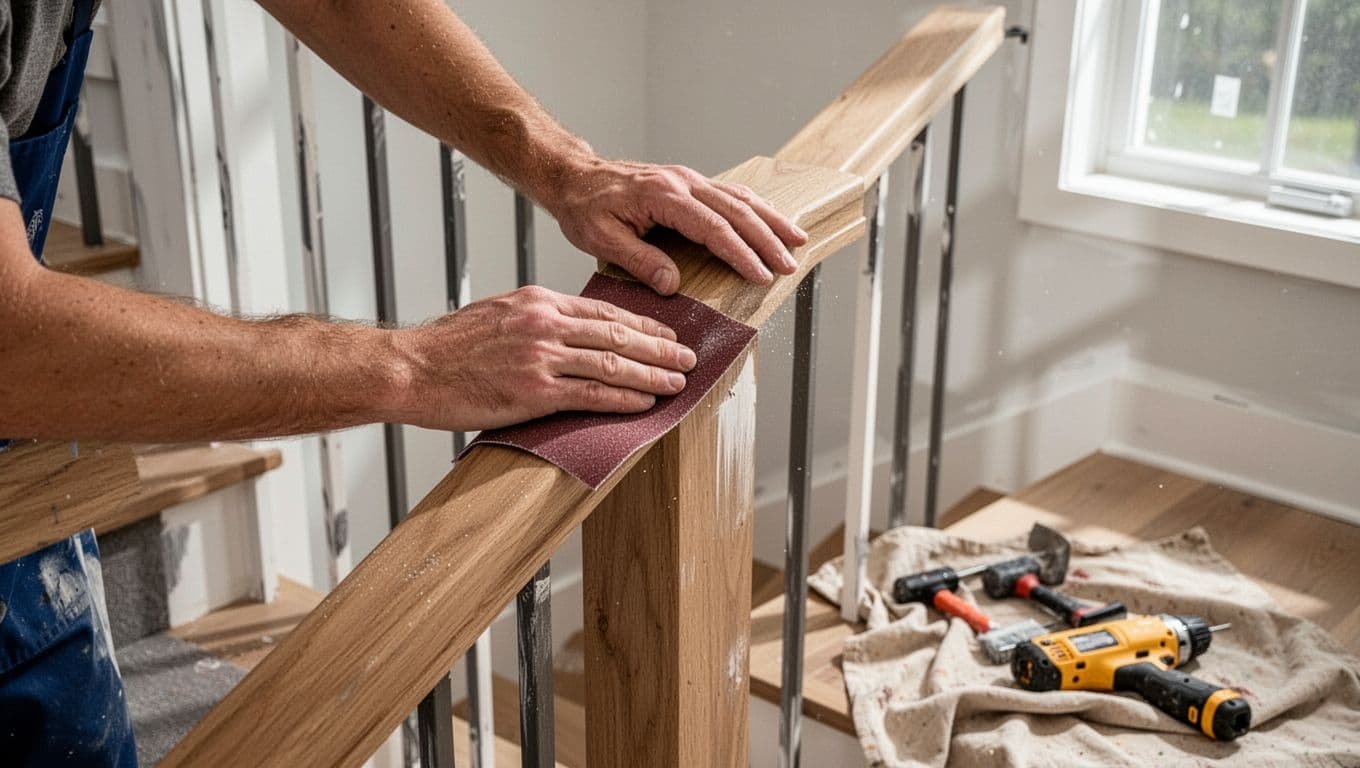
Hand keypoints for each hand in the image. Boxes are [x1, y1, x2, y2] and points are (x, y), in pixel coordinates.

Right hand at [391, 285, 695, 430]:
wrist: (413, 368)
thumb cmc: (450, 346)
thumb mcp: (499, 313)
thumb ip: (538, 319)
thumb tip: (573, 332)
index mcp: (539, 301)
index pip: (605, 310)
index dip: (643, 323)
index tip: (667, 333)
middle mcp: (545, 323)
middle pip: (618, 334)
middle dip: (660, 347)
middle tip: (689, 358)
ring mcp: (541, 357)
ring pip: (613, 364)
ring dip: (652, 374)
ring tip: (678, 382)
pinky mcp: (534, 392)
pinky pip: (591, 394)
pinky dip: (624, 399)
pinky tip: (645, 403)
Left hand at [544, 157, 808, 294]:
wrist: (575, 176)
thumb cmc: (584, 207)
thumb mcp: (600, 239)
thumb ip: (638, 261)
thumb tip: (673, 284)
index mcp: (662, 195)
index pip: (712, 227)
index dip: (740, 253)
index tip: (760, 274)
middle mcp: (682, 182)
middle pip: (736, 210)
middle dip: (767, 239)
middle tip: (788, 265)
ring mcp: (688, 179)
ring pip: (740, 198)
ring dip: (770, 220)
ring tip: (797, 241)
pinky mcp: (690, 183)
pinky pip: (730, 194)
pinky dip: (756, 208)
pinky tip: (772, 221)